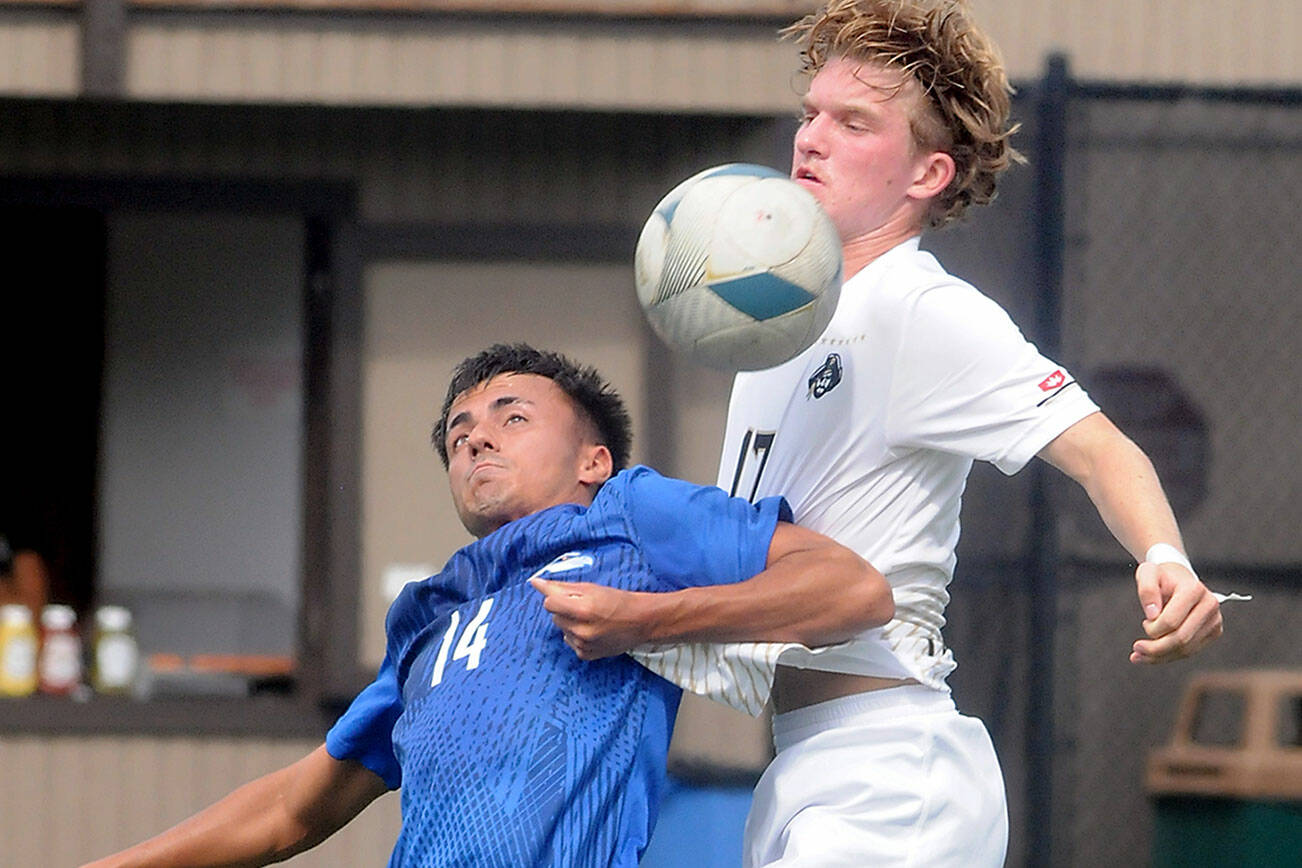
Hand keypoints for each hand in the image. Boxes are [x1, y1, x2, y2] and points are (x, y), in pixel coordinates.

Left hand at [529, 578, 657, 659]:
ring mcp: (583, 645)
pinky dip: (577, 636)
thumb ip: (561, 587)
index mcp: (583, 609)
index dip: (556, 597)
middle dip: (564, 610)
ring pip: (562, 630)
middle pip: (555, 617)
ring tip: (592, 619)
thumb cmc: (617, 600)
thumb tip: (535, 583)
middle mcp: (581, 630)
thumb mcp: (591, 588)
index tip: (567, 596)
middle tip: (585, 606)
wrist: (641, 622)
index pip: (549, 603)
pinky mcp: (586, 655)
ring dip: (571, 623)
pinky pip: (570, 642)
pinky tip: (593, 630)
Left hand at [1130, 561, 1222, 663]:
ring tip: (1140, 655)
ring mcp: (1214, 620)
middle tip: (1136, 649)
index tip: (1143, 623)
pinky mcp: (1214, 631)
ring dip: (1160, 656)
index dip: (1153, 629)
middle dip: (1156, 648)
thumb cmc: (1161, 576)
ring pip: (1186, 650)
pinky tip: (1152, 656)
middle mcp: (1209, 605)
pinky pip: (1191, 651)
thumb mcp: (1147, 573)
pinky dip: (1169, 656)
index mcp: (1193, 590)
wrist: (1179, 578)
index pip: (1171, 621)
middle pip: (1181, 639)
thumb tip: (1152, 615)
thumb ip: (1147, 589)